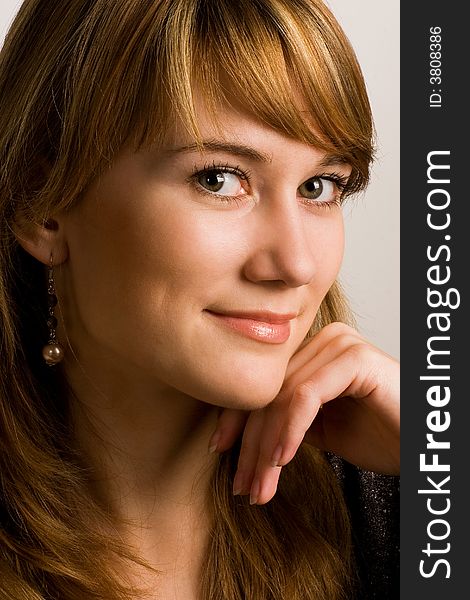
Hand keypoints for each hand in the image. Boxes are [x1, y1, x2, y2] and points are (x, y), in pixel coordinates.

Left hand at [208, 322, 399, 504]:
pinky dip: (290, 430)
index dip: (236, 417)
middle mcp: (323, 340)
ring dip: (266, 447)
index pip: (264, 383)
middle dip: (250, 443)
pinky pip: (307, 396)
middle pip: (270, 391)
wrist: (420, 445)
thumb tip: (241, 435)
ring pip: (283, 396)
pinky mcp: (354, 358)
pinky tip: (282, 460)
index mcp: (313, 351)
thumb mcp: (321, 430)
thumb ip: (285, 421)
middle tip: (241, 484)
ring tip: (258, 486)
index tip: (219, 451)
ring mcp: (339, 344)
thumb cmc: (380, 436)